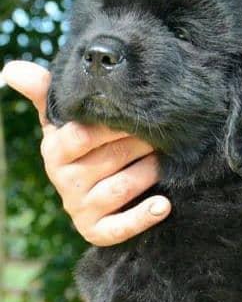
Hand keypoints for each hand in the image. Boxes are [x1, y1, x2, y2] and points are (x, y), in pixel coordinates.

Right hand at [1, 60, 170, 245]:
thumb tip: (11, 69)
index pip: (82, 135)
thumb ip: (45, 93)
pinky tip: (163, 205)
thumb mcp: (63, 122)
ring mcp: (80, 208)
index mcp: (55, 151)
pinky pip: (120, 228)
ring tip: (165, 160)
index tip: (136, 112)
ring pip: (121, 188)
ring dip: (147, 173)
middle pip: (109, 159)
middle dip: (139, 144)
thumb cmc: (81, 148)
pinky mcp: (97, 231)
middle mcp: (64, 181)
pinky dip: (143, 217)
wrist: (89, 192)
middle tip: (163, 133)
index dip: (112, 125)